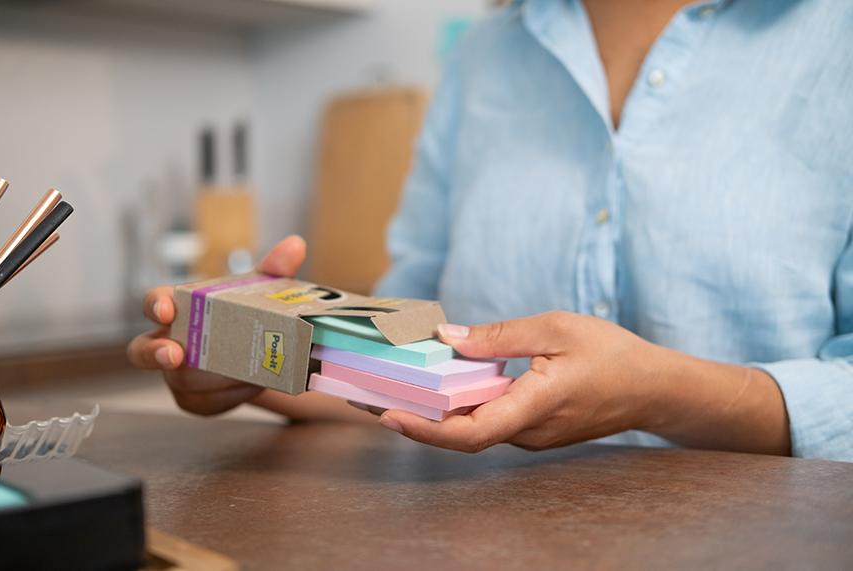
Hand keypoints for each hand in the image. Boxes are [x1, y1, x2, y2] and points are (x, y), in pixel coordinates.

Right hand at [127, 235, 306, 415]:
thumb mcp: (260, 291)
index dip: (155, 305)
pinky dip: (232, 395)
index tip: (166, 310)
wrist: (258, 354)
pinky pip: (207, 403)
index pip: (154, 302)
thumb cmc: (245, 315)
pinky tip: (252, 385)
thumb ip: (274, 268)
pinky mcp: (195, 401)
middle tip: (175, 354)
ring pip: (183, 381)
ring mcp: (177, 375)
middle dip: (156, 353)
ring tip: (247, 369)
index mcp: (180, 307)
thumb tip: (294, 246)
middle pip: (143, 350)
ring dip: (214, 376)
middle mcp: (169, 341)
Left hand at [377, 311, 789, 454]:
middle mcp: (527, 431)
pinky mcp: (532, 429)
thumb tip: (448, 337)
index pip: (470, 433)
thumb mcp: (555, 328)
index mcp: (535, 406)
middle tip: (368, 397)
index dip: (425, 429)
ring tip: (390, 388)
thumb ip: (500, 336)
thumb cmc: (612, 354)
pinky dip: (456, 407)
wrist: (653, 389)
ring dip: (431, 412)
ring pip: (471, 429)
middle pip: (459, 434)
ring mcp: (530, 435)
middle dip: (411, 418)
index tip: (388, 415)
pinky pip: (487, 421)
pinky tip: (437, 386)